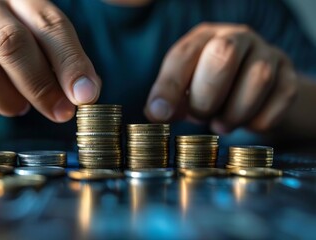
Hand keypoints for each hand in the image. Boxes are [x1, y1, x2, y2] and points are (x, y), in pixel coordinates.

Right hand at [0, 0, 100, 123]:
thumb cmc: (20, 53)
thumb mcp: (48, 52)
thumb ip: (68, 68)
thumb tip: (86, 94)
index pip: (50, 26)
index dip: (70, 64)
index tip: (85, 97)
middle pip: (11, 43)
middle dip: (40, 86)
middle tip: (59, 113)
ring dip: (7, 101)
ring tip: (19, 107)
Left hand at [145, 23, 297, 133]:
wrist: (254, 91)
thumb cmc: (210, 88)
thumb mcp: (185, 90)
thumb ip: (169, 100)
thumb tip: (157, 113)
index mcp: (203, 38)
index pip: (183, 55)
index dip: (169, 87)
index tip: (160, 114)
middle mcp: (237, 37)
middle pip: (223, 55)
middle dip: (206, 97)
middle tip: (200, 117)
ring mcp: (267, 54)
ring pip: (257, 78)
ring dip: (235, 112)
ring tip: (221, 124)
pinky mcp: (289, 77)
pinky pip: (281, 98)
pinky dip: (260, 120)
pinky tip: (247, 123)